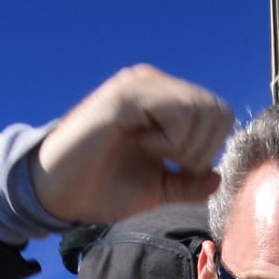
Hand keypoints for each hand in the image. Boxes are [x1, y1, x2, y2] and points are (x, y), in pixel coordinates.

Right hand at [31, 65, 234, 224]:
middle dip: (200, 151)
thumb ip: (188, 184)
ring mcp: (140, 85)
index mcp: (164, 101)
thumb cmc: (101, 188)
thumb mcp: (156, 190)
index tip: (178, 169)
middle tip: (168, 164)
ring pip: (201, 108)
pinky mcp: (127, 94)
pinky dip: (170, 139)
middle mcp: (154, 85)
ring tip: (152, 153)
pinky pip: (178, 111)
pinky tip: (142, 144)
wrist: (59, 193)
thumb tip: (217, 177)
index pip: (219, 114)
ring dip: (184, 146)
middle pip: (217, 111)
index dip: (208, 150)